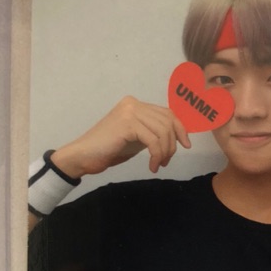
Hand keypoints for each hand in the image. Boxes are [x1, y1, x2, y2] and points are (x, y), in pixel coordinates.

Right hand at [50, 96, 190, 177]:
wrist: (84, 156)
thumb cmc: (108, 149)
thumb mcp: (137, 138)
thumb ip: (152, 132)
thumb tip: (176, 136)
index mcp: (136, 104)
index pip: (167, 113)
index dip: (180, 129)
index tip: (186, 145)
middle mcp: (133, 104)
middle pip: (167, 122)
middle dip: (171, 144)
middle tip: (165, 161)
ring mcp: (130, 112)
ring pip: (163, 132)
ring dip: (164, 152)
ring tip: (158, 164)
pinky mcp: (128, 124)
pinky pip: (153, 141)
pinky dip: (156, 155)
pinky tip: (152, 165)